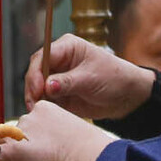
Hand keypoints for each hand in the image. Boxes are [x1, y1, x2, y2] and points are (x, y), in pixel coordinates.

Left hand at [0, 101, 117, 160]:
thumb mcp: (71, 132)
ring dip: (14, 158)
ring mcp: (19, 132)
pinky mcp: (12, 149)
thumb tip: (48, 145)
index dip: (32, 141)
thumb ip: (55, 134)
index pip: (29, 124)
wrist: (86, 155)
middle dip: (21, 148)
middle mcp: (29, 115)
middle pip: (16, 134)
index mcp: (44, 108)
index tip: (43, 150)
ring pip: (6, 145)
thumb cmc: (86, 149)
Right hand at [23, 34, 155, 119]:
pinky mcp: (59, 94)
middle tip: (35, 103)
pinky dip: (43, 106)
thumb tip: (47, 86)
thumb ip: (68, 82)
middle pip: (36, 72)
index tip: (38, 88)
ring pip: (37, 87)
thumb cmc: (114, 77)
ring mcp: (58, 78)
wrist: (127, 96)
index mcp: (67, 47)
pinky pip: (45, 100)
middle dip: (33, 88)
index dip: (36, 73)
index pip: (42, 57)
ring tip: (39, 110)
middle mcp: (59, 61)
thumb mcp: (91, 78)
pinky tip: (45, 113)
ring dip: (36, 99)